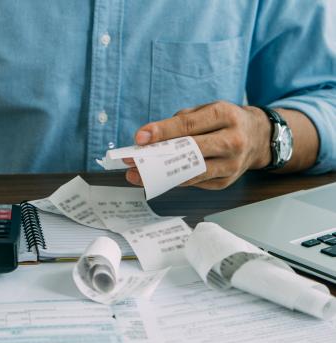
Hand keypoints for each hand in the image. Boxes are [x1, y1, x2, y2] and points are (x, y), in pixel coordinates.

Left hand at [125, 101, 272, 188]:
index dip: (162, 132)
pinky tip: (157, 179)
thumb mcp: (207, 110)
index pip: (189, 125)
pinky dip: (174, 181)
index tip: (140, 138)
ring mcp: (231, 165)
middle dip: (158, 157)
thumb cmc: (225, 121)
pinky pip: (194, 183)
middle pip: (190, 152)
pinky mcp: (225, 182)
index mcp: (225, 115)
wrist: (259, 138)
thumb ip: (180, 121)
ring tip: (138, 175)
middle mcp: (232, 141)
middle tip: (133, 161)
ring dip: (161, 176)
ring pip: (191, 173)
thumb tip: (149, 139)